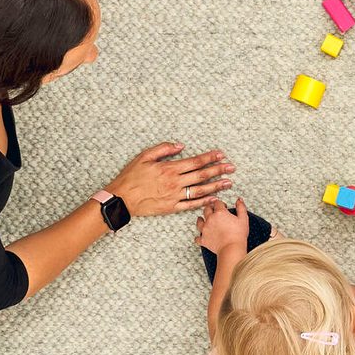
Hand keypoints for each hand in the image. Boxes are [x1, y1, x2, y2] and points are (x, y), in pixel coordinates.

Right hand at [109, 142, 233, 214]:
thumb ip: (163, 149)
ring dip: (216, 186)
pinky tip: (214, 199)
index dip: (210, 157)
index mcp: (169, 168)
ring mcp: (174, 196)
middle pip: (201, 175)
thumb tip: (181, 146)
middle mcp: (175, 182)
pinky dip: (204, 202)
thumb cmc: (131, 176)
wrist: (121, 199)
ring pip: (200, 190)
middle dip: (218, 170)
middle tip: (232, 167)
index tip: (221, 154)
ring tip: (229, 182)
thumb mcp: (144, 156)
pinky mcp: (171, 208)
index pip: (195, 161)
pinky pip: (191, 205)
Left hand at [195, 195, 251, 255]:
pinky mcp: (203, 239)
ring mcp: (205, 229)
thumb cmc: (238, 235)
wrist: (231, 249)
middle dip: (210, 208)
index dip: (220, 203)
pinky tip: (201, 236)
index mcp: (220, 213)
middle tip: (213, 210)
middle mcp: (210, 219)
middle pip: (206, 209)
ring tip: (203, 220)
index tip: (223, 206)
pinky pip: (197, 238)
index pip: (217, 203)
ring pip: (199, 221)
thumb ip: (241, 207)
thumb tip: (239, 200)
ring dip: (201, 219)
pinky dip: (199, 237)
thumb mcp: (243, 219)